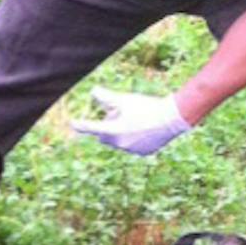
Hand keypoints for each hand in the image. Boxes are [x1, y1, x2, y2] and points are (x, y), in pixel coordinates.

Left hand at [70, 86, 193, 155]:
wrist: (172, 118)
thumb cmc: (147, 106)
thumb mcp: (125, 100)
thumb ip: (106, 97)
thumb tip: (93, 92)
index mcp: (114, 131)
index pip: (93, 128)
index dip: (82, 126)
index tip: (73, 124)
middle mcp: (121, 144)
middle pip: (105, 136)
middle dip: (107, 127)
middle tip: (117, 114)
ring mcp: (132, 150)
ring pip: (119, 141)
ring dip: (121, 133)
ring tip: (135, 119)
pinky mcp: (143, 152)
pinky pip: (132, 146)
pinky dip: (133, 138)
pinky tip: (144, 127)